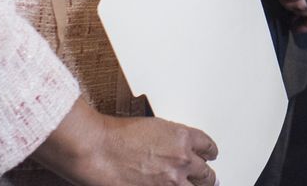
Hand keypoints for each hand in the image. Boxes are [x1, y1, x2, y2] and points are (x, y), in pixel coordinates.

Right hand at [34, 98, 219, 185]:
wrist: (97, 149)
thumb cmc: (115, 135)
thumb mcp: (152, 127)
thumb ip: (169, 140)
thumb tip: (174, 149)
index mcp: (182, 137)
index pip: (208, 146)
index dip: (209, 152)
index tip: (209, 155)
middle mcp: (182, 160)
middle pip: (206, 173)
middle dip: (205, 175)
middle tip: (207, 177)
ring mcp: (172, 181)